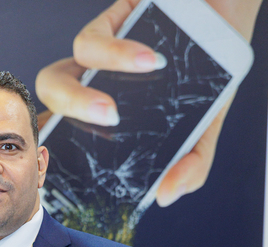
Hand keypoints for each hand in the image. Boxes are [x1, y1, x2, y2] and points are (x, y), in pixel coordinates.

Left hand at [36, 0, 262, 206]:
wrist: (229, 16)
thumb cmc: (208, 79)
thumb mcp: (202, 130)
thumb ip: (189, 166)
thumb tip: (166, 197)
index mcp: (101, 123)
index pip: (64, 145)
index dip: (49, 163)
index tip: (56, 183)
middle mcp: (89, 93)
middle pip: (50, 118)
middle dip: (62, 135)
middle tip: (101, 135)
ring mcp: (92, 64)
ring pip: (57, 81)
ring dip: (78, 100)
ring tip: (112, 111)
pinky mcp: (105, 24)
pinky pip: (90, 43)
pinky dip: (115, 55)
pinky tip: (148, 61)